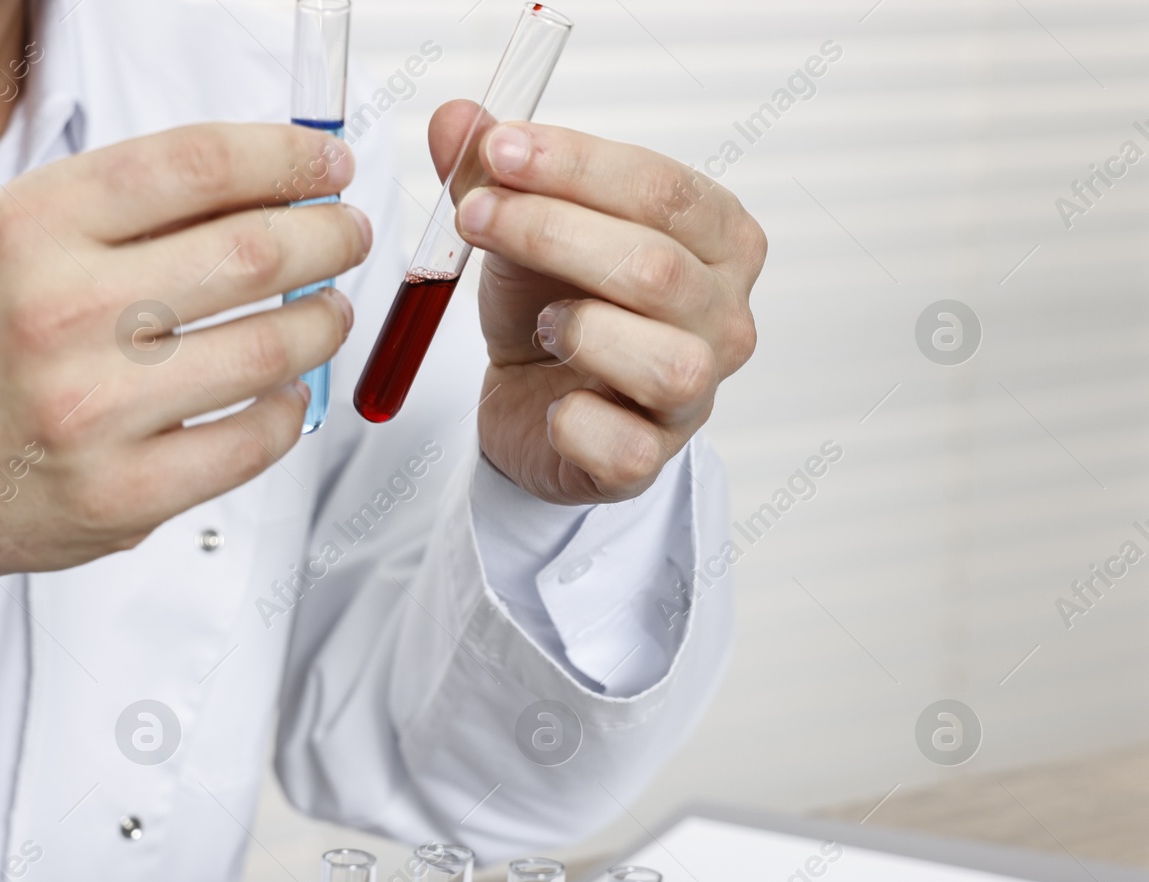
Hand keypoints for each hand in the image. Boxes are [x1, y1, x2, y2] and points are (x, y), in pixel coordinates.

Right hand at [0, 124, 368, 633]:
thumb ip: (128, 211)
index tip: (328, 168)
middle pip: (252, 252)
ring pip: (268, 349)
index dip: (287, 158)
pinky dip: (288, 411)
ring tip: (329, 313)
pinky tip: (284, 392)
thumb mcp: (17, 245)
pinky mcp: (122, 495)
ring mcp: (92, 411)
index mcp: (32, 229)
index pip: (197, 165)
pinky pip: (252, 443)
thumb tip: (267, 185)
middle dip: (328, 238)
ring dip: (324, 323)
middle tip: (347, 237)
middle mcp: (59, 312)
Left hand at [432, 104, 765, 504]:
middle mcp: (724, 317)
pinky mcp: (650, 462)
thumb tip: (457, 119)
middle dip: (552, 233)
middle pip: (656, 268)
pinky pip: (625, 448)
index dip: (577, 165)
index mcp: (717, 241)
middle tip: (475, 217)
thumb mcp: (519, 226)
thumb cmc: (550, 306)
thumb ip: (492, 171)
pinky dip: (575, 422)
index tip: (497, 149)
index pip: (664, 189)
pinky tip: (551, 403)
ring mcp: (696, 396)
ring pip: (665, 363)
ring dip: (581, 331)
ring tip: (539, 323)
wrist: (532, 403)